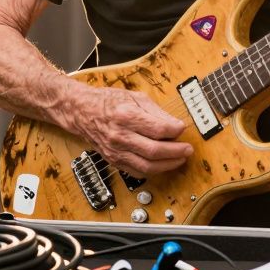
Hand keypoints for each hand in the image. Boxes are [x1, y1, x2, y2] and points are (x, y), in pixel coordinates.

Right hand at [62, 85, 193, 175]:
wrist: (82, 112)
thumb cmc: (108, 102)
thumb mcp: (135, 97)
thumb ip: (156, 112)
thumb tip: (175, 126)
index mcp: (126, 116)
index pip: (158, 129)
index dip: (175, 131)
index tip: (182, 129)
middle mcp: (120, 136)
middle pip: (154, 150)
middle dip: (176, 152)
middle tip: (188, 149)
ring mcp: (116, 151)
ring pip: (147, 166)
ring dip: (168, 165)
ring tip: (180, 159)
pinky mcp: (114, 160)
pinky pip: (137, 172)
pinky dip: (153, 170)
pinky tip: (163, 164)